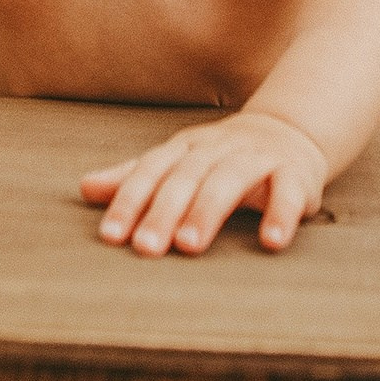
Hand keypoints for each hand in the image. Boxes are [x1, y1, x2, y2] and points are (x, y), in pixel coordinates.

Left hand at [79, 111, 330, 255]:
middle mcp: (219, 149)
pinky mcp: (295, 175)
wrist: (289, 132)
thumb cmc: (220, 157)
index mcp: (186, 148)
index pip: (152, 171)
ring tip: (189, 246)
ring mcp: (258, 158)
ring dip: (208, 211)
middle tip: (146, 248)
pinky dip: (281, 215)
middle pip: (187, 178)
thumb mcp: (177, 161)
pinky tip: (271, 242)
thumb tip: (84, 188)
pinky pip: (288, 193)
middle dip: (164, 212)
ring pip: (229, 181)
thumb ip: (134, 176)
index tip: (111, 235)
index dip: (130, 201)